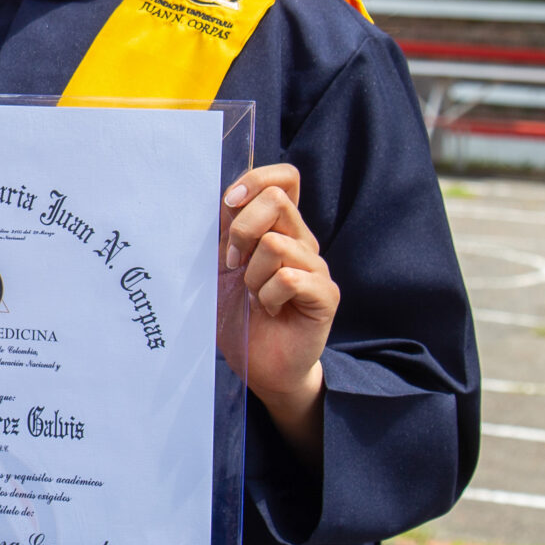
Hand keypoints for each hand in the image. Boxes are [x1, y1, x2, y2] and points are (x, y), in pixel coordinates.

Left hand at [220, 163, 336, 455]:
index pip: (284, 179)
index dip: (257, 179)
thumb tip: (219, 196)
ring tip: (254, 296)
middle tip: (233, 264)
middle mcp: (301, 241)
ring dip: (253, 274)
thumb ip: (224, 230)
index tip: (228, 203)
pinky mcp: (325, 294)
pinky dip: (268, 296)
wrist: (259, 365)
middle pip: (277, 200)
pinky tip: (269, 310)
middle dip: (242, 230)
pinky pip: (289, 278)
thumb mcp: (221, 266)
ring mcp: (316, 267)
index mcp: (279, 228)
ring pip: (276, 243)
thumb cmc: (238, 315)